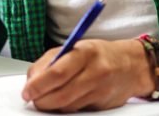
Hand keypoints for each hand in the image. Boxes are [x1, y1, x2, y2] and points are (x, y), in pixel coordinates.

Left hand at [21, 39, 151, 111]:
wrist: (132, 65)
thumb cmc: (98, 55)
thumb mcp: (73, 48)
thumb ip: (50, 62)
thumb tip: (31, 80)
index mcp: (84, 53)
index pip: (57, 73)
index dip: (38, 86)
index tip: (26, 92)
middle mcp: (95, 72)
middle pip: (61, 94)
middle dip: (42, 100)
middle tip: (33, 99)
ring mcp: (101, 90)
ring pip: (68, 106)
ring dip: (53, 105)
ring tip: (47, 98)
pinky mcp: (104, 105)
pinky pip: (78, 111)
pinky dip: (67, 108)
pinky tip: (65, 99)